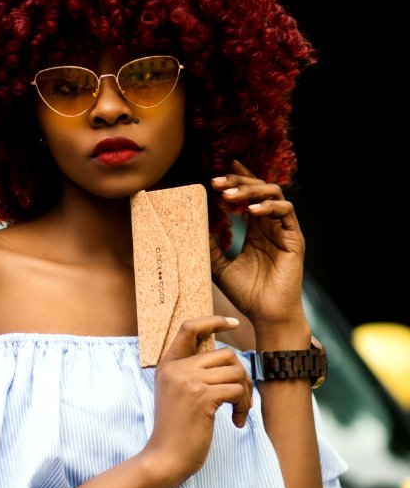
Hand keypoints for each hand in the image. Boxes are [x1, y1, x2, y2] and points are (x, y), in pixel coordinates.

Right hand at [143, 316, 252, 485]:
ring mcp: (189, 381)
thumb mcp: (177, 395)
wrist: (165, 458)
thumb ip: (193, 374)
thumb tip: (230, 361)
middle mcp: (177, 368)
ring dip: (245, 394)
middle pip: (226, 354)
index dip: (213, 321)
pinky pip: (238, 390)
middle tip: (241, 399)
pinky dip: (243, 406)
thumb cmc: (176, 431)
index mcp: (168, 365)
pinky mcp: (203, 397)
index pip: (189, 328)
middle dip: (241, 376)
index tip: (232, 323)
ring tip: (238, 413)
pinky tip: (236, 422)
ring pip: (236, 372)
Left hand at [209, 161, 305, 326]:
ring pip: (273, 194)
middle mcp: (271, 225)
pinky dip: (268, 207)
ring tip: (229, 197)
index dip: (237, 179)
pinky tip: (250, 212)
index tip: (217, 172)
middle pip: (259, 189)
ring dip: (250, 190)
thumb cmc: (246, 295)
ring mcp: (284, 230)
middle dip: (238, 182)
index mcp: (256, 229)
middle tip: (216, 183)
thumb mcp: (219, 267)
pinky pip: (286, 212)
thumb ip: (210, 246)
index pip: (249, 195)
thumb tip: (192, 226)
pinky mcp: (295, 238)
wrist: (266, 316)